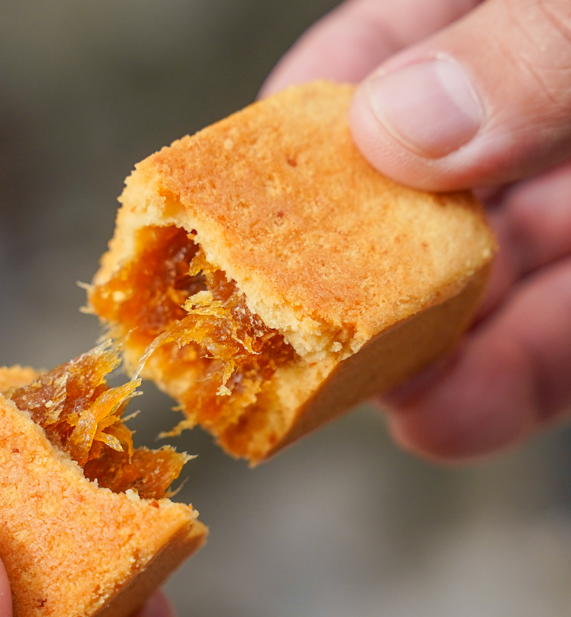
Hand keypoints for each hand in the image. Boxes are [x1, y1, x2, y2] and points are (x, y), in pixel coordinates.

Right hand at [262, 0, 570, 461]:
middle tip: (275, 326)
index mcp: (511, 17)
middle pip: (407, 191)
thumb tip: (394, 129)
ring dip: (406, 350)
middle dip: (339, 265)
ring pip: (475, 283)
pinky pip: (552, 348)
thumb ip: (531, 47)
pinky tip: (444, 421)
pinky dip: (498, 391)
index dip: (300, 124)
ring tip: (349, 394)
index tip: (233, 193)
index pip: (375, 53)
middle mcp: (533, 118)